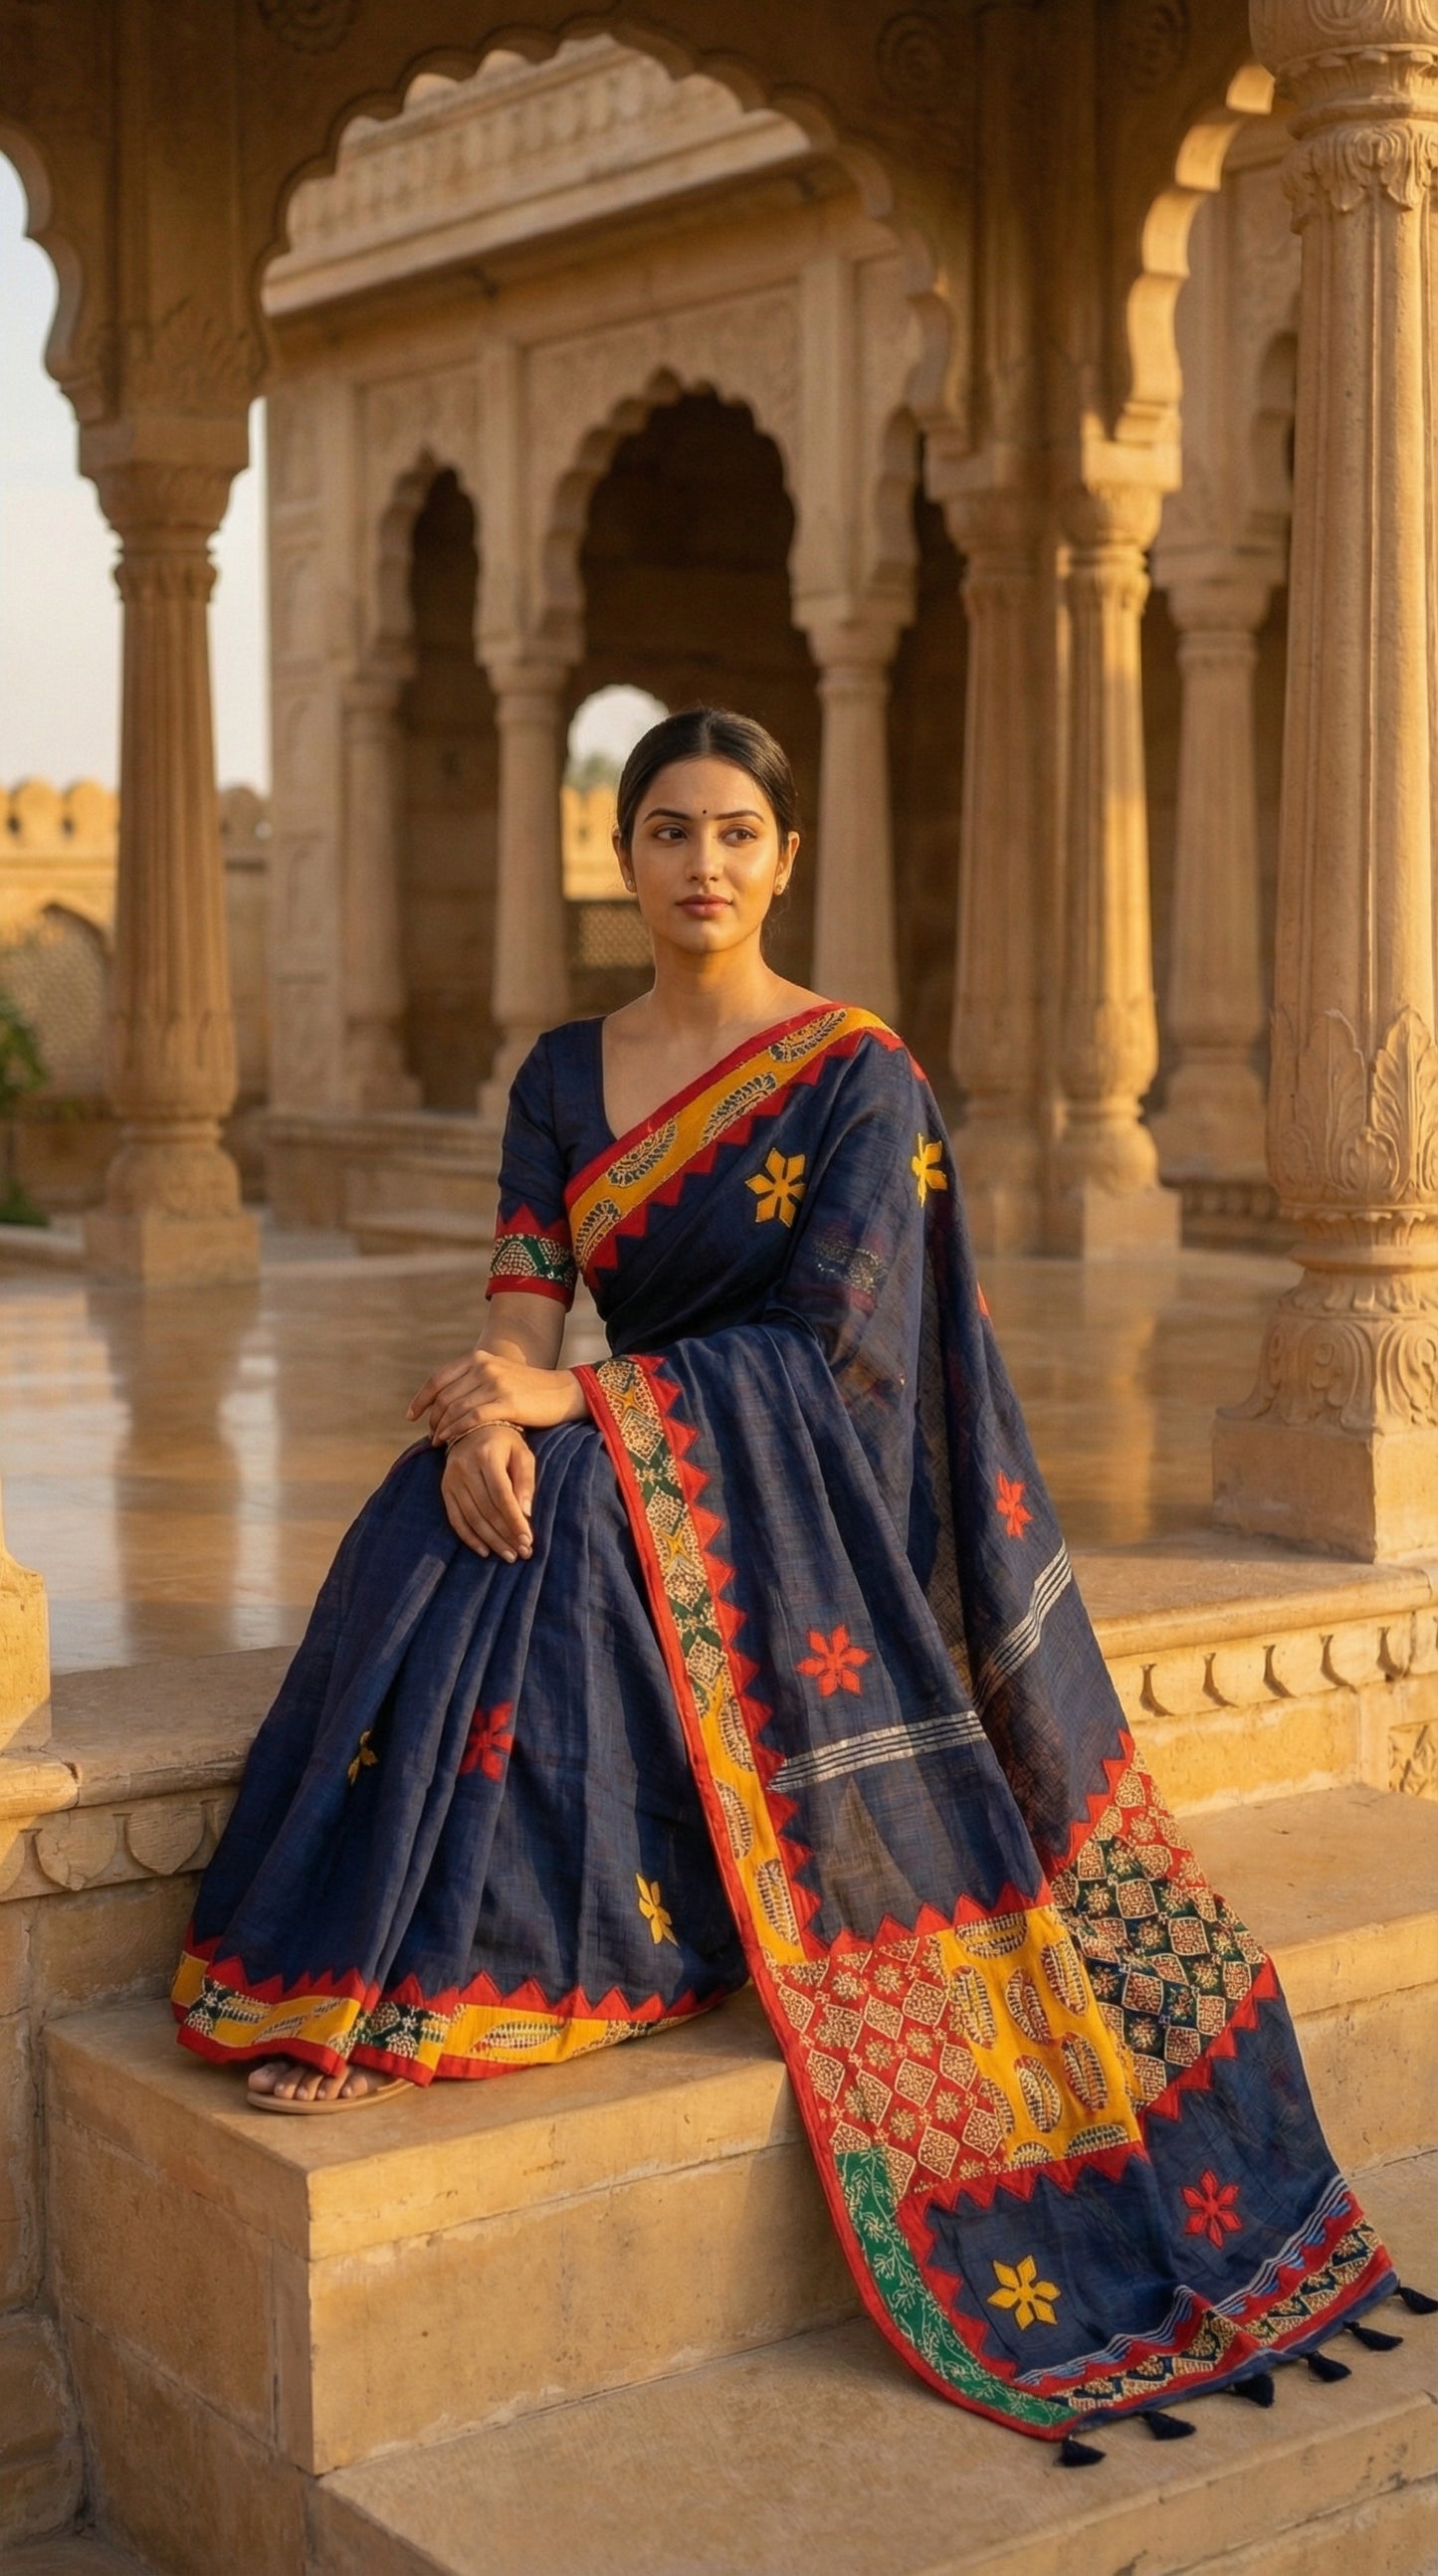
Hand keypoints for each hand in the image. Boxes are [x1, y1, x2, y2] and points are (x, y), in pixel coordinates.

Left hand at [408, 1349, 588, 1444]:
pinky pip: (471, 1418)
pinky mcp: (507, 1401)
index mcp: (478, 1357)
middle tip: (430, 1435)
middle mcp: (484, 1366)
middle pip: (444, 1396)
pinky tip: (452, 1442)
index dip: (421, 1399)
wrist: (563, 1392)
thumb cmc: (529, 1391)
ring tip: (438, 1443)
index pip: (438, 1379)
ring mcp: (495, 1383)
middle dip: (432, 1418)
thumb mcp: (498, 1376)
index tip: (412, 1415)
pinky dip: (457, 1431)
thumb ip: (474, 1381)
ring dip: (442, 1428)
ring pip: (455, 1408)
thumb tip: (446, 1400)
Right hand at [441, 1424, 535, 1560]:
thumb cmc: (505, 1443)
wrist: (473, 1427)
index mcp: (486, 1456)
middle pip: (486, 1510)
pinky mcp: (445, 1488)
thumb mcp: (522, 1454)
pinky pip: (455, 1518)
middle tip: (522, 1553)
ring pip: (472, 1518)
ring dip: (491, 1541)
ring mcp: (452, 1479)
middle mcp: (465, 1468)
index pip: (502, 1496)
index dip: (515, 1521)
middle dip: (506, 1535)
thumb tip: (526, 1513)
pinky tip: (484, 1551)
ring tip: (508, 1555)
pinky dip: (469, 1537)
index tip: (528, 1540)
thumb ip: (526, 1481)